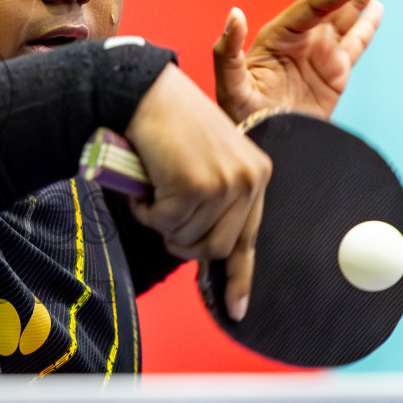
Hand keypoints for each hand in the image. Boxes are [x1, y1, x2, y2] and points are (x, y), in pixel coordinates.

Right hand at [125, 64, 270, 318]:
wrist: (146, 92)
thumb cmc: (168, 126)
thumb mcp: (205, 162)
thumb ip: (214, 200)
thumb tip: (204, 247)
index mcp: (257, 174)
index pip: (249, 239)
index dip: (239, 278)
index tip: (236, 309)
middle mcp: (249, 179)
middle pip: (215, 249)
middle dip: (181, 243)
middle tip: (160, 217)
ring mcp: (225, 183)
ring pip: (187, 239)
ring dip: (160, 221)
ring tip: (153, 188)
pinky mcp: (196, 185)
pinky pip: (165, 224)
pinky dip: (147, 210)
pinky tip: (146, 182)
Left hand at [213, 0, 394, 122]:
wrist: (260, 145)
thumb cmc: (239, 118)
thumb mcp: (229, 86)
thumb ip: (228, 51)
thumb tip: (234, 13)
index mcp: (282, 33)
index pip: (318, 1)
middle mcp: (303, 36)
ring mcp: (320, 53)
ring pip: (351, 8)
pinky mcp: (334, 74)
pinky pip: (356, 43)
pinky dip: (368, 24)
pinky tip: (378, 5)